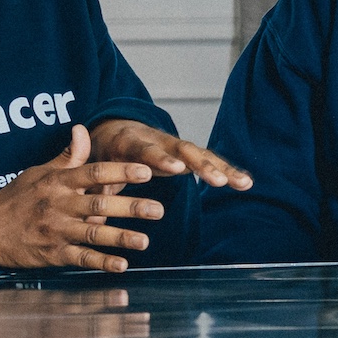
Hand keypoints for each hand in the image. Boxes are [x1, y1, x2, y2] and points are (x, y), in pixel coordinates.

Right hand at [0, 124, 164, 270]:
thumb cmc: (17, 198)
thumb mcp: (39, 171)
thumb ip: (68, 156)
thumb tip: (82, 129)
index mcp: (58, 182)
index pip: (94, 172)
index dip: (121, 172)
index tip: (147, 171)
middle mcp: (58, 205)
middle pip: (99, 205)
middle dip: (130, 207)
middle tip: (158, 210)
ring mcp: (56, 230)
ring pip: (93, 234)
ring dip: (121, 238)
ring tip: (145, 240)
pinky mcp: (53, 254)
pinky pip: (81, 258)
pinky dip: (101, 262)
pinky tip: (121, 265)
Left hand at [90, 118, 251, 190]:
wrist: (115, 129)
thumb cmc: (104, 155)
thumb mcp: (93, 168)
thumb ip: (93, 186)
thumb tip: (91, 208)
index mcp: (131, 142)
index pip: (147, 149)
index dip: (160, 159)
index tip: (175, 168)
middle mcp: (159, 140)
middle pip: (184, 150)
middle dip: (202, 166)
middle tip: (218, 181)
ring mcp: (176, 146)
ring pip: (201, 155)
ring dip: (221, 169)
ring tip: (241, 184)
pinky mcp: (188, 154)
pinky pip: (210, 161)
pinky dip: (227, 170)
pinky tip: (246, 182)